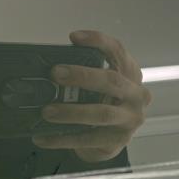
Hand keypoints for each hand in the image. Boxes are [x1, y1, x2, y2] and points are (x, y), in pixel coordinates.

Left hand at [33, 30, 151, 161]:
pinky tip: (42, 137)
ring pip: (102, 113)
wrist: (113, 138)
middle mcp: (136, 95)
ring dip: (72, 112)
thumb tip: (47, 67)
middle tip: (55, 74)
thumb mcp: (101, 84)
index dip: (98, 41)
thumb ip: (85, 73)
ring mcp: (129, 120)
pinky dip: (62, 138)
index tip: (74, 37)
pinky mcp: (117, 141)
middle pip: (112, 81)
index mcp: (130, 74)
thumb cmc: (104, 103)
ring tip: (47, 111)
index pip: (118, 51)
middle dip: (82, 76)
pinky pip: (88, 139)